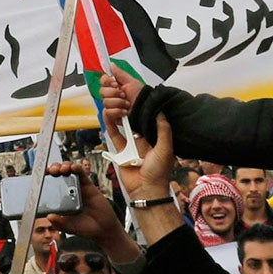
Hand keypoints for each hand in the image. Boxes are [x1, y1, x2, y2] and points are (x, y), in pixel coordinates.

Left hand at [45, 161, 139, 264]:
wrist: (103, 229)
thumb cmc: (84, 228)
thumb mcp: (69, 227)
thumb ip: (60, 223)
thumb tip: (49, 216)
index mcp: (60, 200)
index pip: (49, 186)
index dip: (44, 179)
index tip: (38, 177)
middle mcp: (67, 191)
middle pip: (58, 175)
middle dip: (53, 169)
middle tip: (51, 171)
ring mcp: (77, 187)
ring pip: (69, 171)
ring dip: (64, 166)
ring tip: (62, 169)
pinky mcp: (88, 185)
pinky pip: (82, 174)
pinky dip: (77, 168)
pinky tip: (74, 168)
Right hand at [101, 76, 173, 200]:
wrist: (147, 190)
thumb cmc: (159, 171)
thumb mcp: (166, 148)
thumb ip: (163, 129)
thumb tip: (159, 111)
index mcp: (152, 131)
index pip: (142, 110)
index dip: (134, 96)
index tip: (126, 83)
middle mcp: (140, 133)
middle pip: (128, 111)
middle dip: (121, 99)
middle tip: (116, 89)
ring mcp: (129, 141)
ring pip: (118, 120)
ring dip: (115, 109)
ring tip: (116, 103)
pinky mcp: (119, 149)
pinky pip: (112, 133)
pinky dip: (108, 123)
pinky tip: (106, 113)